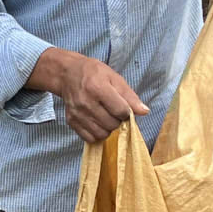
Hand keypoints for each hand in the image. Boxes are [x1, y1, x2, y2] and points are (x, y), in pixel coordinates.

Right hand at [32, 48, 148, 143]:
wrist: (67, 74)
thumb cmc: (93, 73)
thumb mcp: (114, 78)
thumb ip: (130, 96)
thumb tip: (144, 111)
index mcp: (97, 88)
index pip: (121, 110)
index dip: (126, 111)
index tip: (124, 107)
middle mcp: (86, 103)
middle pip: (112, 124)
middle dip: (118, 120)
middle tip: (114, 111)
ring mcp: (77, 114)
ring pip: (102, 134)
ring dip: (108, 128)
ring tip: (106, 116)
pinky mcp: (71, 121)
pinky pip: (90, 138)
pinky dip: (97, 133)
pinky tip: (97, 122)